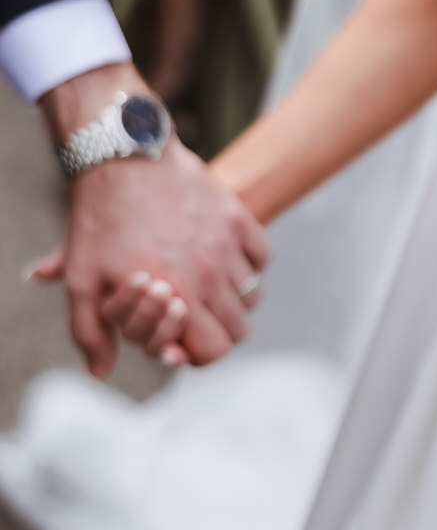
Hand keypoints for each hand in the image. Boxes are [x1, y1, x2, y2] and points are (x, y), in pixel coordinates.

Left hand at [28, 138, 270, 378]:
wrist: (122, 157)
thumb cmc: (98, 221)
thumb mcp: (81, 280)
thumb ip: (90, 333)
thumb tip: (101, 372)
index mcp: (176, 297)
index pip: (214, 351)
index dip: (198, 354)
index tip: (182, 342)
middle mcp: (209, 275)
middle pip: (239, 330)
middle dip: (217, 331)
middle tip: (194, 317)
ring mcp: (227, 246)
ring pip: (252, 296)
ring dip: (232, 300)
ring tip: (206, 287)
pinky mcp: (237, 218)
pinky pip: (261, 257)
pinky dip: (248, 264)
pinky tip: (222, 257)